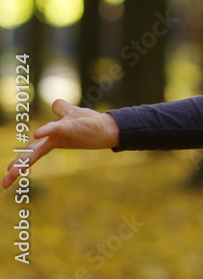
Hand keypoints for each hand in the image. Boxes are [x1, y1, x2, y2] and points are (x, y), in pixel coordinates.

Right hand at [3, 99, 119, 189]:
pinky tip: (38, 133)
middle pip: (32, 152)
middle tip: (5, 183)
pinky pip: (56, 127)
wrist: (108, 126)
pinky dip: (47, 129)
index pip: (32, 149)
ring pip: (39, 148)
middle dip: (18, 166)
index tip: (7, 171)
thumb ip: (62, 109)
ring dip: (25, 160)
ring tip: (12, 174)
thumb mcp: (72, 113)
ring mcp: (61, 134)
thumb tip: (55, 103)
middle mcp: (54, 138)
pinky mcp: (70, 127)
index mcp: (50, 137)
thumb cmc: (90, 122)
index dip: (20, 160)